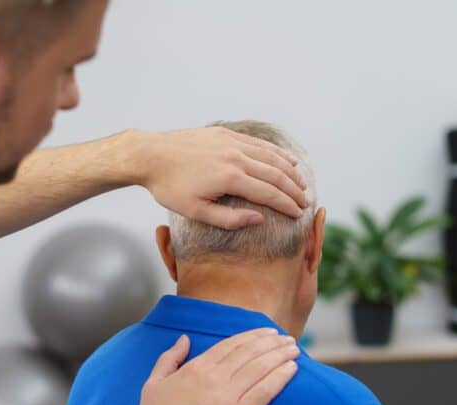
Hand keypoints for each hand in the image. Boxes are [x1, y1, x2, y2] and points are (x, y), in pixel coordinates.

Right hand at [101, 330, 298, 404]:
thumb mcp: (153, 384)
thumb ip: (169, 359)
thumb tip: (184, 339)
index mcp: (195, 368)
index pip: (230, 345)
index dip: (252, 337)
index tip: (266, 333)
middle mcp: (214, 377)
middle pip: (249, 353)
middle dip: (271, 342)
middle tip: (287, 338)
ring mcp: (227, 397)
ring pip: (260, 368)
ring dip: (280, 355)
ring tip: (294, 349)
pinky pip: (264, 392)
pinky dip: (280, 378)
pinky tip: (292, 369)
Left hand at [135, 127, 309, 227]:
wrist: (150, 155)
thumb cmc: (169, 187)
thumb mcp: (195, 211)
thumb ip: (229, 218)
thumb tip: (259, 218)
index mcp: (230, 178)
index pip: (269, 193)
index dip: (287, 205)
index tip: (299, 214)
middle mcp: (235, 156)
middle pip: (275, 174)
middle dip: (294, 190)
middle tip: (306, 202)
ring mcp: (231, 142)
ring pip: (270, 156)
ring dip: (290, 171)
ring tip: (302, 184)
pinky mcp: (225, 133)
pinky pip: (257, 144)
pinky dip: (275, 153)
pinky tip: (286, 160)